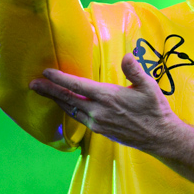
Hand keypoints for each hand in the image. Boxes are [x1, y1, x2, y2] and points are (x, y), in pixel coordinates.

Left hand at [30, 53, 193, 193]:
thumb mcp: (149, 87)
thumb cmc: (156, 110)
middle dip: (49, 91)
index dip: (59, 78)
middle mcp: (98, 111)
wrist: (161, 137)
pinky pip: (79, 118)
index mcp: (108, 97)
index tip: (46, 72)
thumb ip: (135, 70)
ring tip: (45, 93)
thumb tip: (126, 56)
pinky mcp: (100, 130)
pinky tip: (66, 106)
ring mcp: (98, 123)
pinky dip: (69, 110)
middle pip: (67, 99)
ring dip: (57, 101)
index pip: (77, 86)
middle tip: (33, 84)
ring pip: (71, 110)